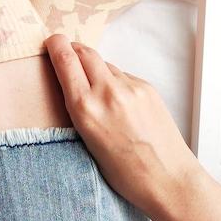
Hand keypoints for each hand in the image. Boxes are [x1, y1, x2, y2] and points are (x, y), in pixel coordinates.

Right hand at [45, 35, 197, 220]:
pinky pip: (124, 76)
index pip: (65, 60)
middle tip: (67, 52)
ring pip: (106, 64)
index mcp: (85, 108)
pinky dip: (116, 82)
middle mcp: (107, 92)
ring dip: (96, 68)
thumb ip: (80, 109)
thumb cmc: (126, 173)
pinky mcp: (148, 88)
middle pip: (85, 52)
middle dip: (74, 49)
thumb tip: (75, 84)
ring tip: (96, 89)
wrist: (168, 179)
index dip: (56, 45)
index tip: (52, 41)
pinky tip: (119, 103)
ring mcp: (131, 88)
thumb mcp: (88, 142)